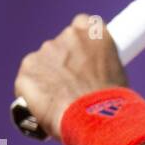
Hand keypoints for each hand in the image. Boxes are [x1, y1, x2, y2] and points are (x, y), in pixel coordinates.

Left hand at [14, 15, 127, 139]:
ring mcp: (44, 52)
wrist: (94, 119)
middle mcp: (67, 36)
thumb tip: (93, 78)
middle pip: (59, 47)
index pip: (82, 25)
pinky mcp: (27, 71)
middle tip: (72, 88)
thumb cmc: (111, 104)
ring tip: (60, 102)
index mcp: (93, 32)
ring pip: (41, 64)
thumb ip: (99, 66)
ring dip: (47, 78)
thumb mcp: (117, 75)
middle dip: (62, 65)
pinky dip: (33, 93)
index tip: (83, 60)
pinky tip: (46, 107)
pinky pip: (27, 82)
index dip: (80, 45)